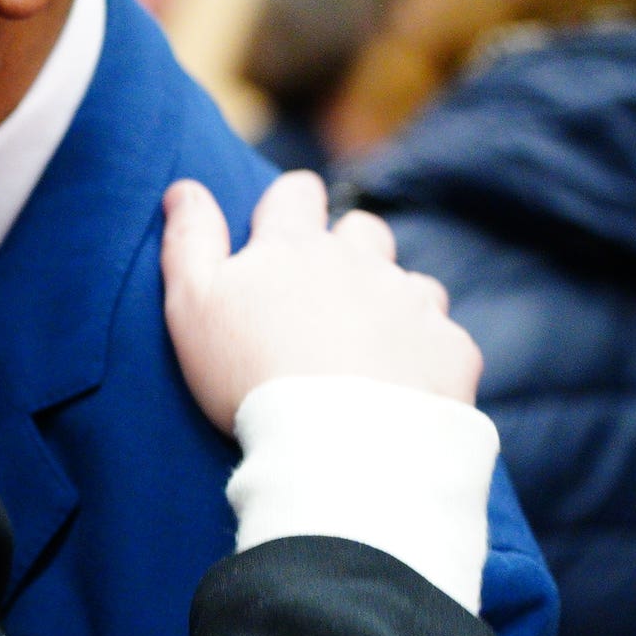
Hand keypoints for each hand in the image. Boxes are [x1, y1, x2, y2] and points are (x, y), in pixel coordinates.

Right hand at [160, 170, 479, 432]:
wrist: (339, 448)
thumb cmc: (249, 376)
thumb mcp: (193, 306)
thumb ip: (189, 240)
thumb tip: (184, 188)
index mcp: (294, 246)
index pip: (296, 192)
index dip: (289, 205)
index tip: (278, 235)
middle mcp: (360, 260)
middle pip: (362, 229)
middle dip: (348, 249)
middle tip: (323, 304)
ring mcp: (412, 301)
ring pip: (407, 282)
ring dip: (389, 303)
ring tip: (364, 354)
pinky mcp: (450, 346)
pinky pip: (442, 337)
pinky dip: (423, 355)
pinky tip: (400, 390)